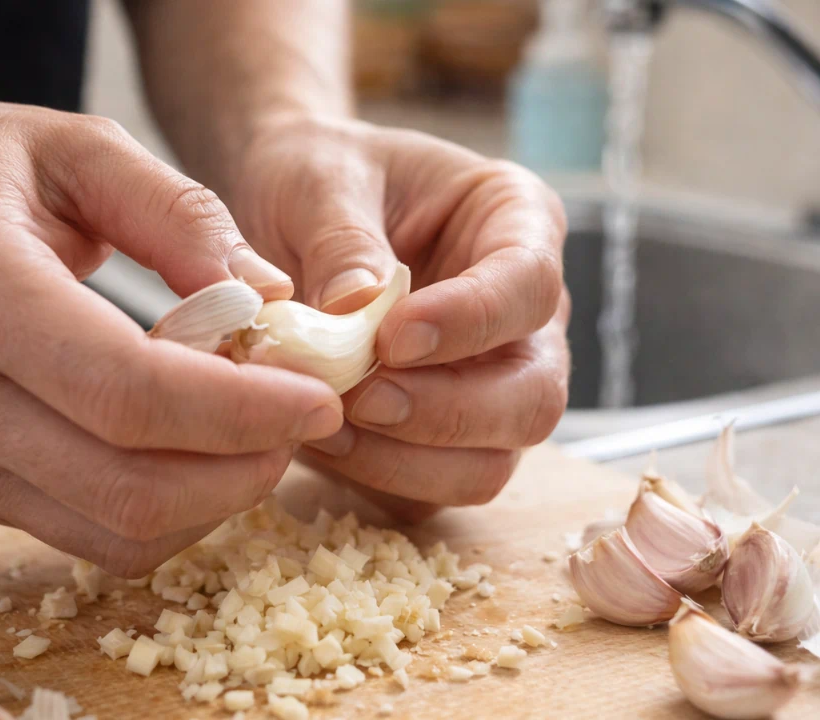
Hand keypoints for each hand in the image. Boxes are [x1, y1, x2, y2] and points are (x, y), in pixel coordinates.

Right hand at [0, 98, 344, 574]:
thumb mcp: (76, 145)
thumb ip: (179, 212)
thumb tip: (272, 298)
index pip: (125, 392)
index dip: (238, 411)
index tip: (319, 397)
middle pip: (128, 486)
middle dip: (246, 466)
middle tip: (305, 415)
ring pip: (117, 532)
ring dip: (217, 498)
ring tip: (261, 430)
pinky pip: (93, 538)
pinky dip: (172, 512)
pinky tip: (202, 451)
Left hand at [228, 117, 570, 518]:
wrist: (285, 216)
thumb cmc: (320, 178)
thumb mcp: (321, 178)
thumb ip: (342, 239)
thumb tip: (357, 310)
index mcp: (518, 223)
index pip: (529, 284)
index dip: (472, 321)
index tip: (393, 337)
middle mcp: (524, 317)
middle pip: (534, 393)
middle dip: (449, 412)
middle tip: (361, 398)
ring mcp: (493, 385)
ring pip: (493, 459)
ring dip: (409, 459)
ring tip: (325, 425)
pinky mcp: (447, 440)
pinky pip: (435, 488)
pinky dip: (379, 479)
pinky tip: (320, 444)